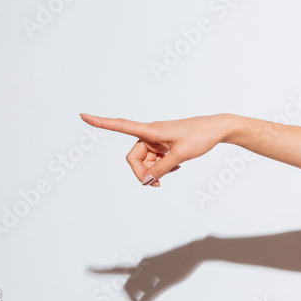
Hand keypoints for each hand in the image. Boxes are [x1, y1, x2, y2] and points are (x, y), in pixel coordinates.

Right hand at [79, 113, 228, 185]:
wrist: (217, 129)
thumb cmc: (200, 136)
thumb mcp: (181, 156)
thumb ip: (162, 168)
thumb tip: (145, 180)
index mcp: (151, 130)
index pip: (121, 125)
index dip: (101, 123)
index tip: (83, 115)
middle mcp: (150, 133)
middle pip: (134, 157)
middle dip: (142, 172)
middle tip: (156, 184)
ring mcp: (157, 140)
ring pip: (145, 161)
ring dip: (153, 171)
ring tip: (171, 172)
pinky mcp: (164, 145)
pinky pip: (155, 160)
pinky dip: (161, 167)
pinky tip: (175, 167)